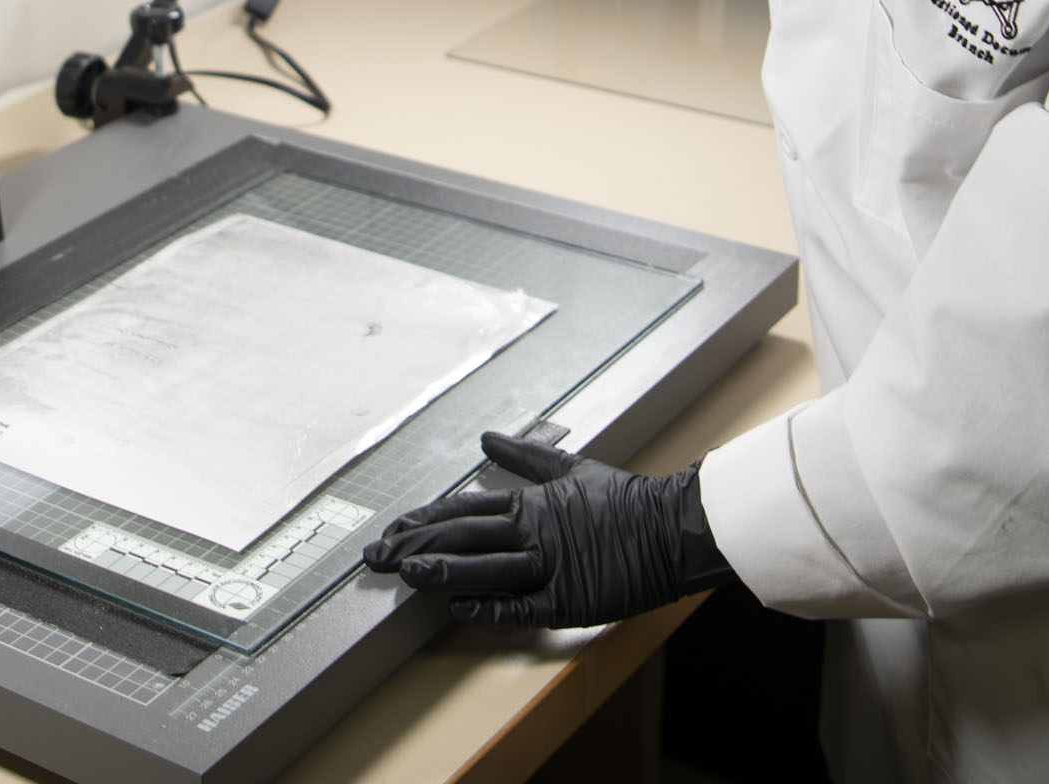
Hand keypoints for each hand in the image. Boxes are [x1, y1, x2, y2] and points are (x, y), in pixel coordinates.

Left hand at [362, 430, 733, 627]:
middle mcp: (533, 532)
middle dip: (416, 546)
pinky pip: (523, 607)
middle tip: (377, 557)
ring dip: (443, 571)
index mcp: (531, 503)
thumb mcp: (572, 469)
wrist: (672, 528)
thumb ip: (526, 458)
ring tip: (406, 573)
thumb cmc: (624, 500)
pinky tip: (460, 609)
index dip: (423, 521)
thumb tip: (486, 438)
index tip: (390, 530)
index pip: (462, 511)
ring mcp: (550, 567)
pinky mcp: (570, 599)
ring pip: (486, 568)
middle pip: (464, 537)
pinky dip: (491, 607)